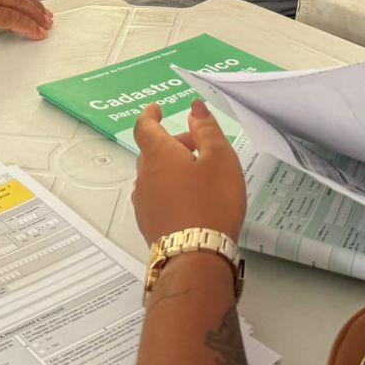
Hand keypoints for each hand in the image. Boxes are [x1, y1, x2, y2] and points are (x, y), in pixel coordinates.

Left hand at [131, 101, 246, 244]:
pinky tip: (188, 200)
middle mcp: (144, 176)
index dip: (150, 115)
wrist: (197, 255)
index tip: (157, 109)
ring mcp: (143, 202)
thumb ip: (207, 129)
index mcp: (158, 155)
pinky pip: (156, 196)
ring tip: (198, 175)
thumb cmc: (212, 201)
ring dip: (171, 168)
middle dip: (173, 144)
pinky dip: (169, 189)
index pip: (144, 127)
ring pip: (154, 175)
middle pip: (152, 151)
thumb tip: (194, 108)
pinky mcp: (148, 223)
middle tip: (200, 147)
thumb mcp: (220, 158)